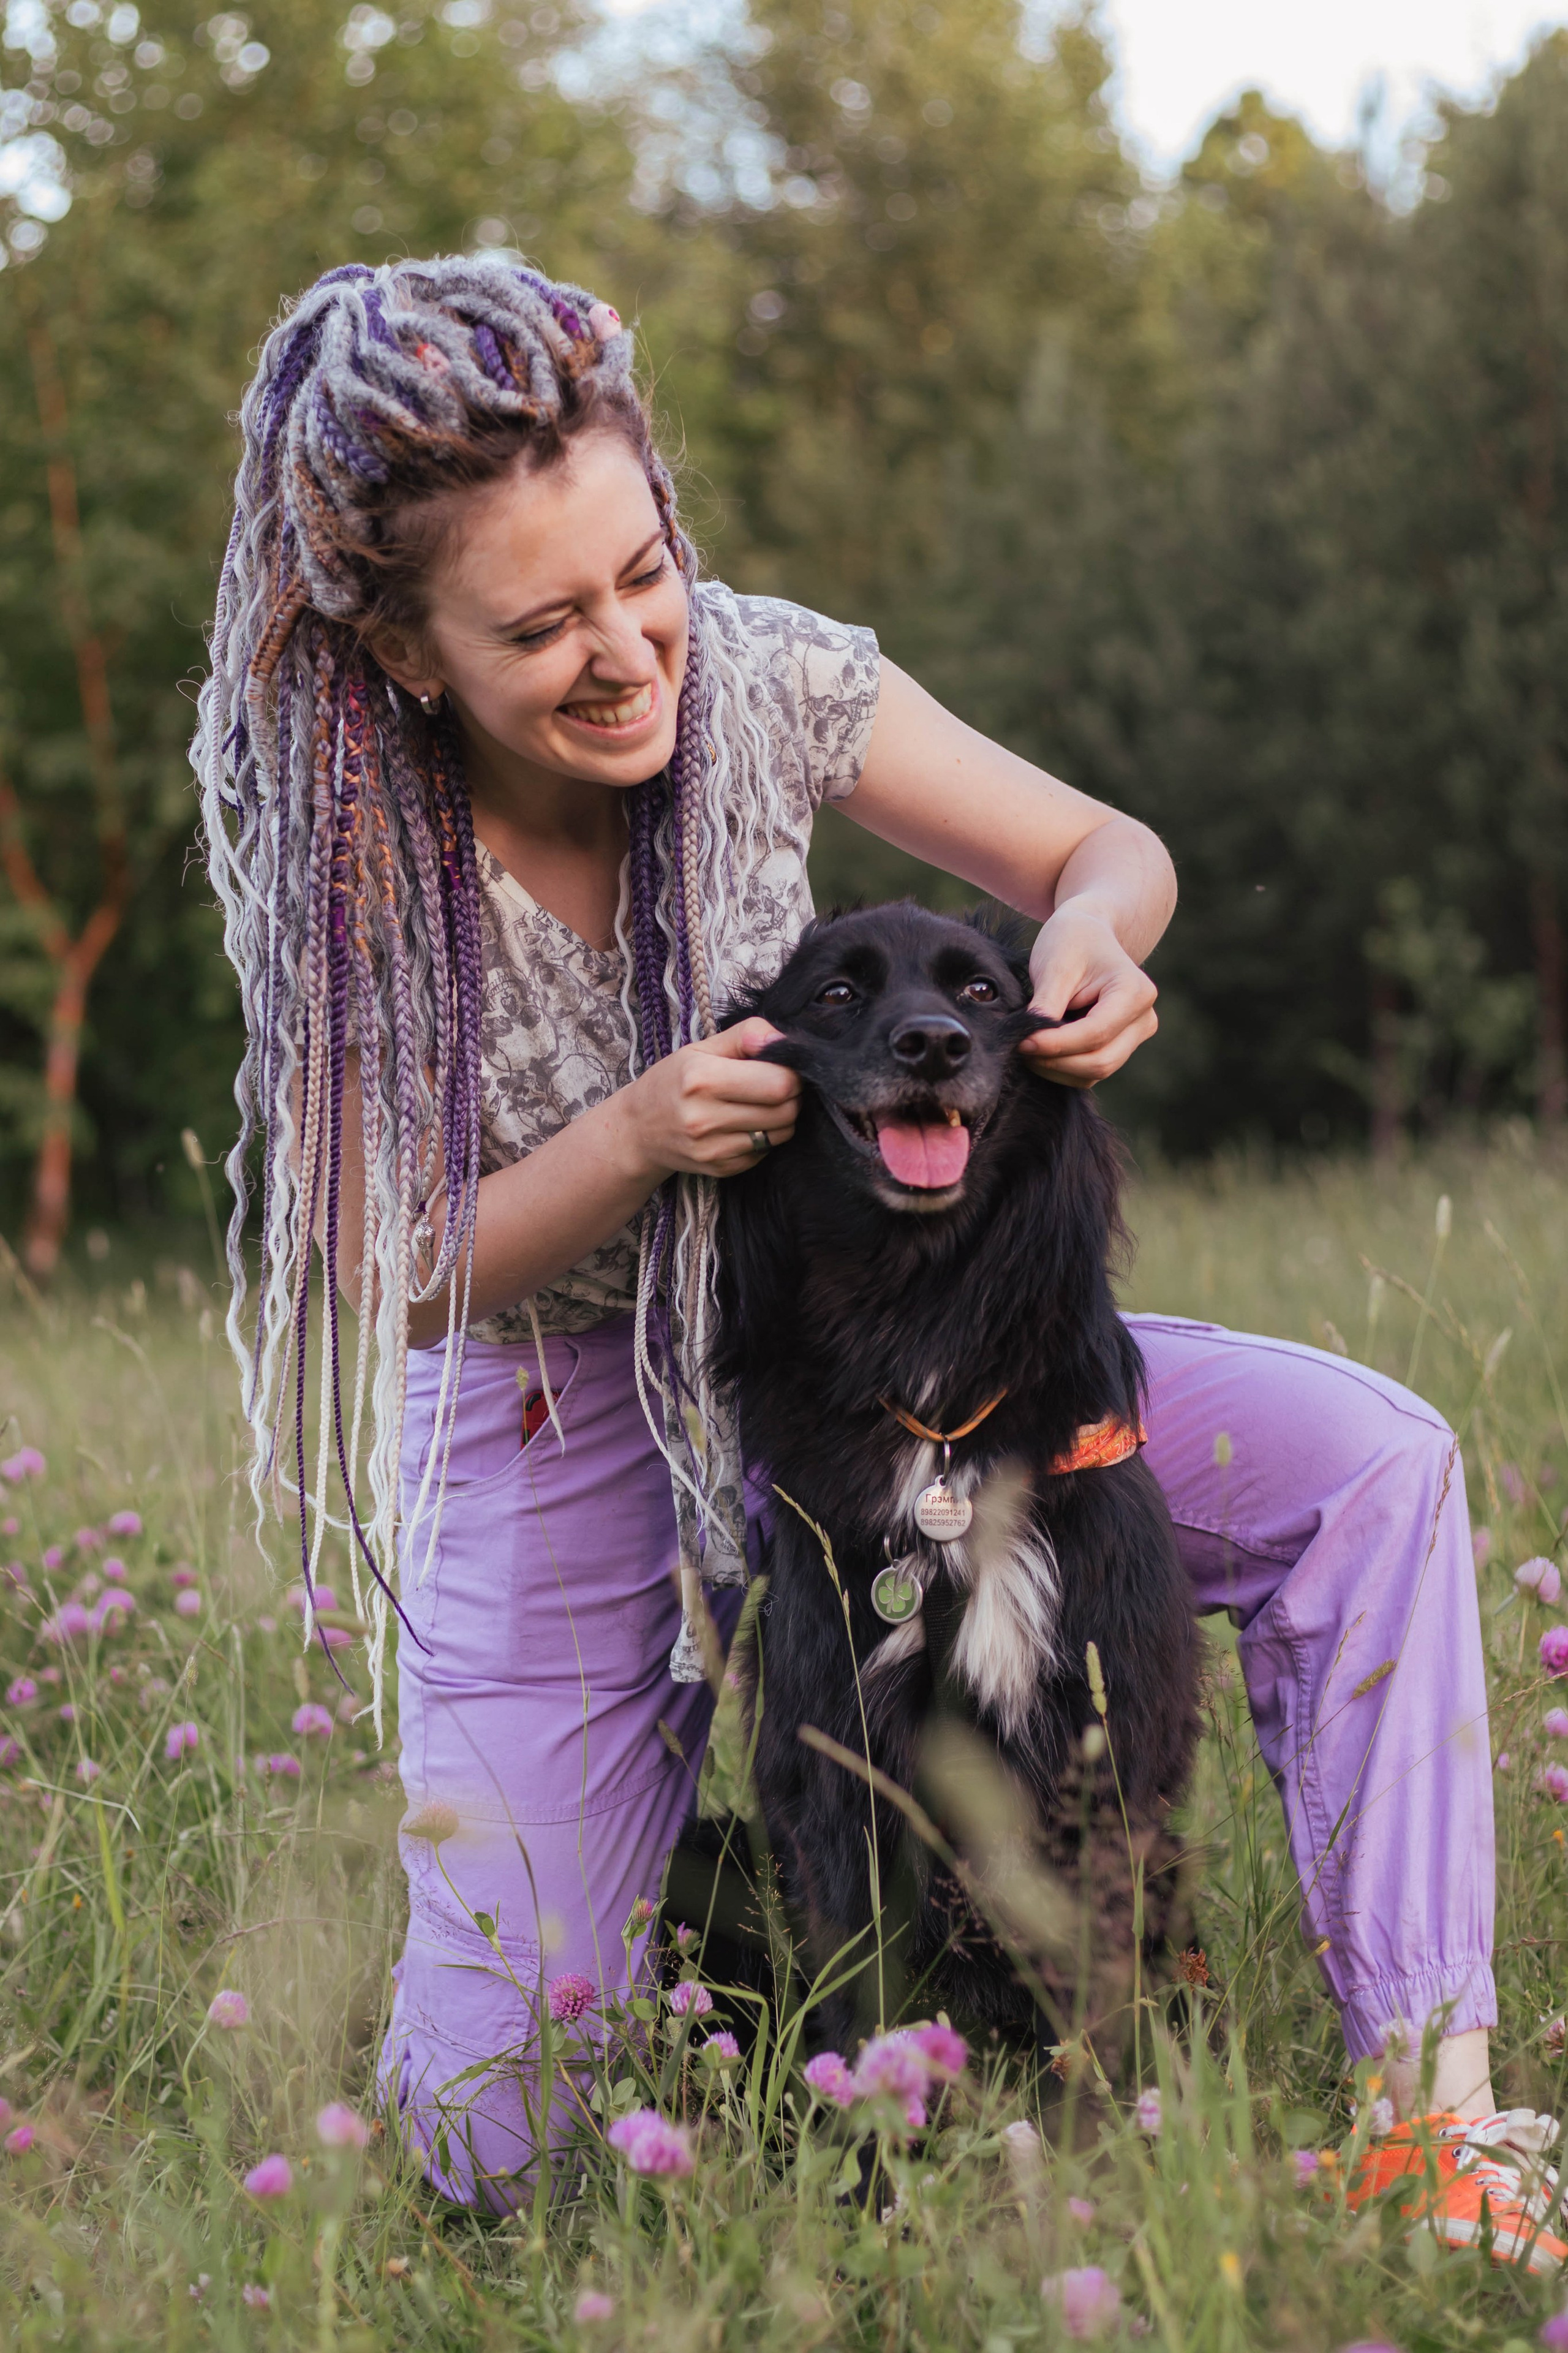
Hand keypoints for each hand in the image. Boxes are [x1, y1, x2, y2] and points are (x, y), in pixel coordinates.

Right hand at [620, 1018, 800, 1179]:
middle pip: (785, 1110)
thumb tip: (782, 1040)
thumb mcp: (700, 1049)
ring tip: (762, 1104)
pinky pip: (765, 1152)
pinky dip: (764, 1137)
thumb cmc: (673, 1083)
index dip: (792, 1073)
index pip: (777, 1083)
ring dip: (782, 1117)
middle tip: (777, 1085)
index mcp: (702, 1079)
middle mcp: (705, 1118)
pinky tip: (744, 1125)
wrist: (638, 1132)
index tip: (784, 1067)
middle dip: (791, 1095)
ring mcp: (713, 1148)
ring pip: (781, 1134)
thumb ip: (744, 1035)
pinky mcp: (720, 1169)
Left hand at [1019, 906, 1158, 1087]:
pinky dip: (1061, 1068)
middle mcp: (1143, 1019)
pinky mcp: (1119, 1049)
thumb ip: (1046, 1006)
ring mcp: (1134, 1038)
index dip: (1057, 1044)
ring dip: (1056, 1068)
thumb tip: (1030, 1043)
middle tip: (1018, 1047)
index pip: (1096, 1033)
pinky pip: (1089, 1073)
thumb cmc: (1072, 942)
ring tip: (1026, 1046)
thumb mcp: (1056, 965)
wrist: (1087, 935)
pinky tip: (1041, 1050)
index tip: (1022, 1042)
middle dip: (1055, 1061)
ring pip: (1094, 1072)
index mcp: (1135, 992)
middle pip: (1100, 1061)